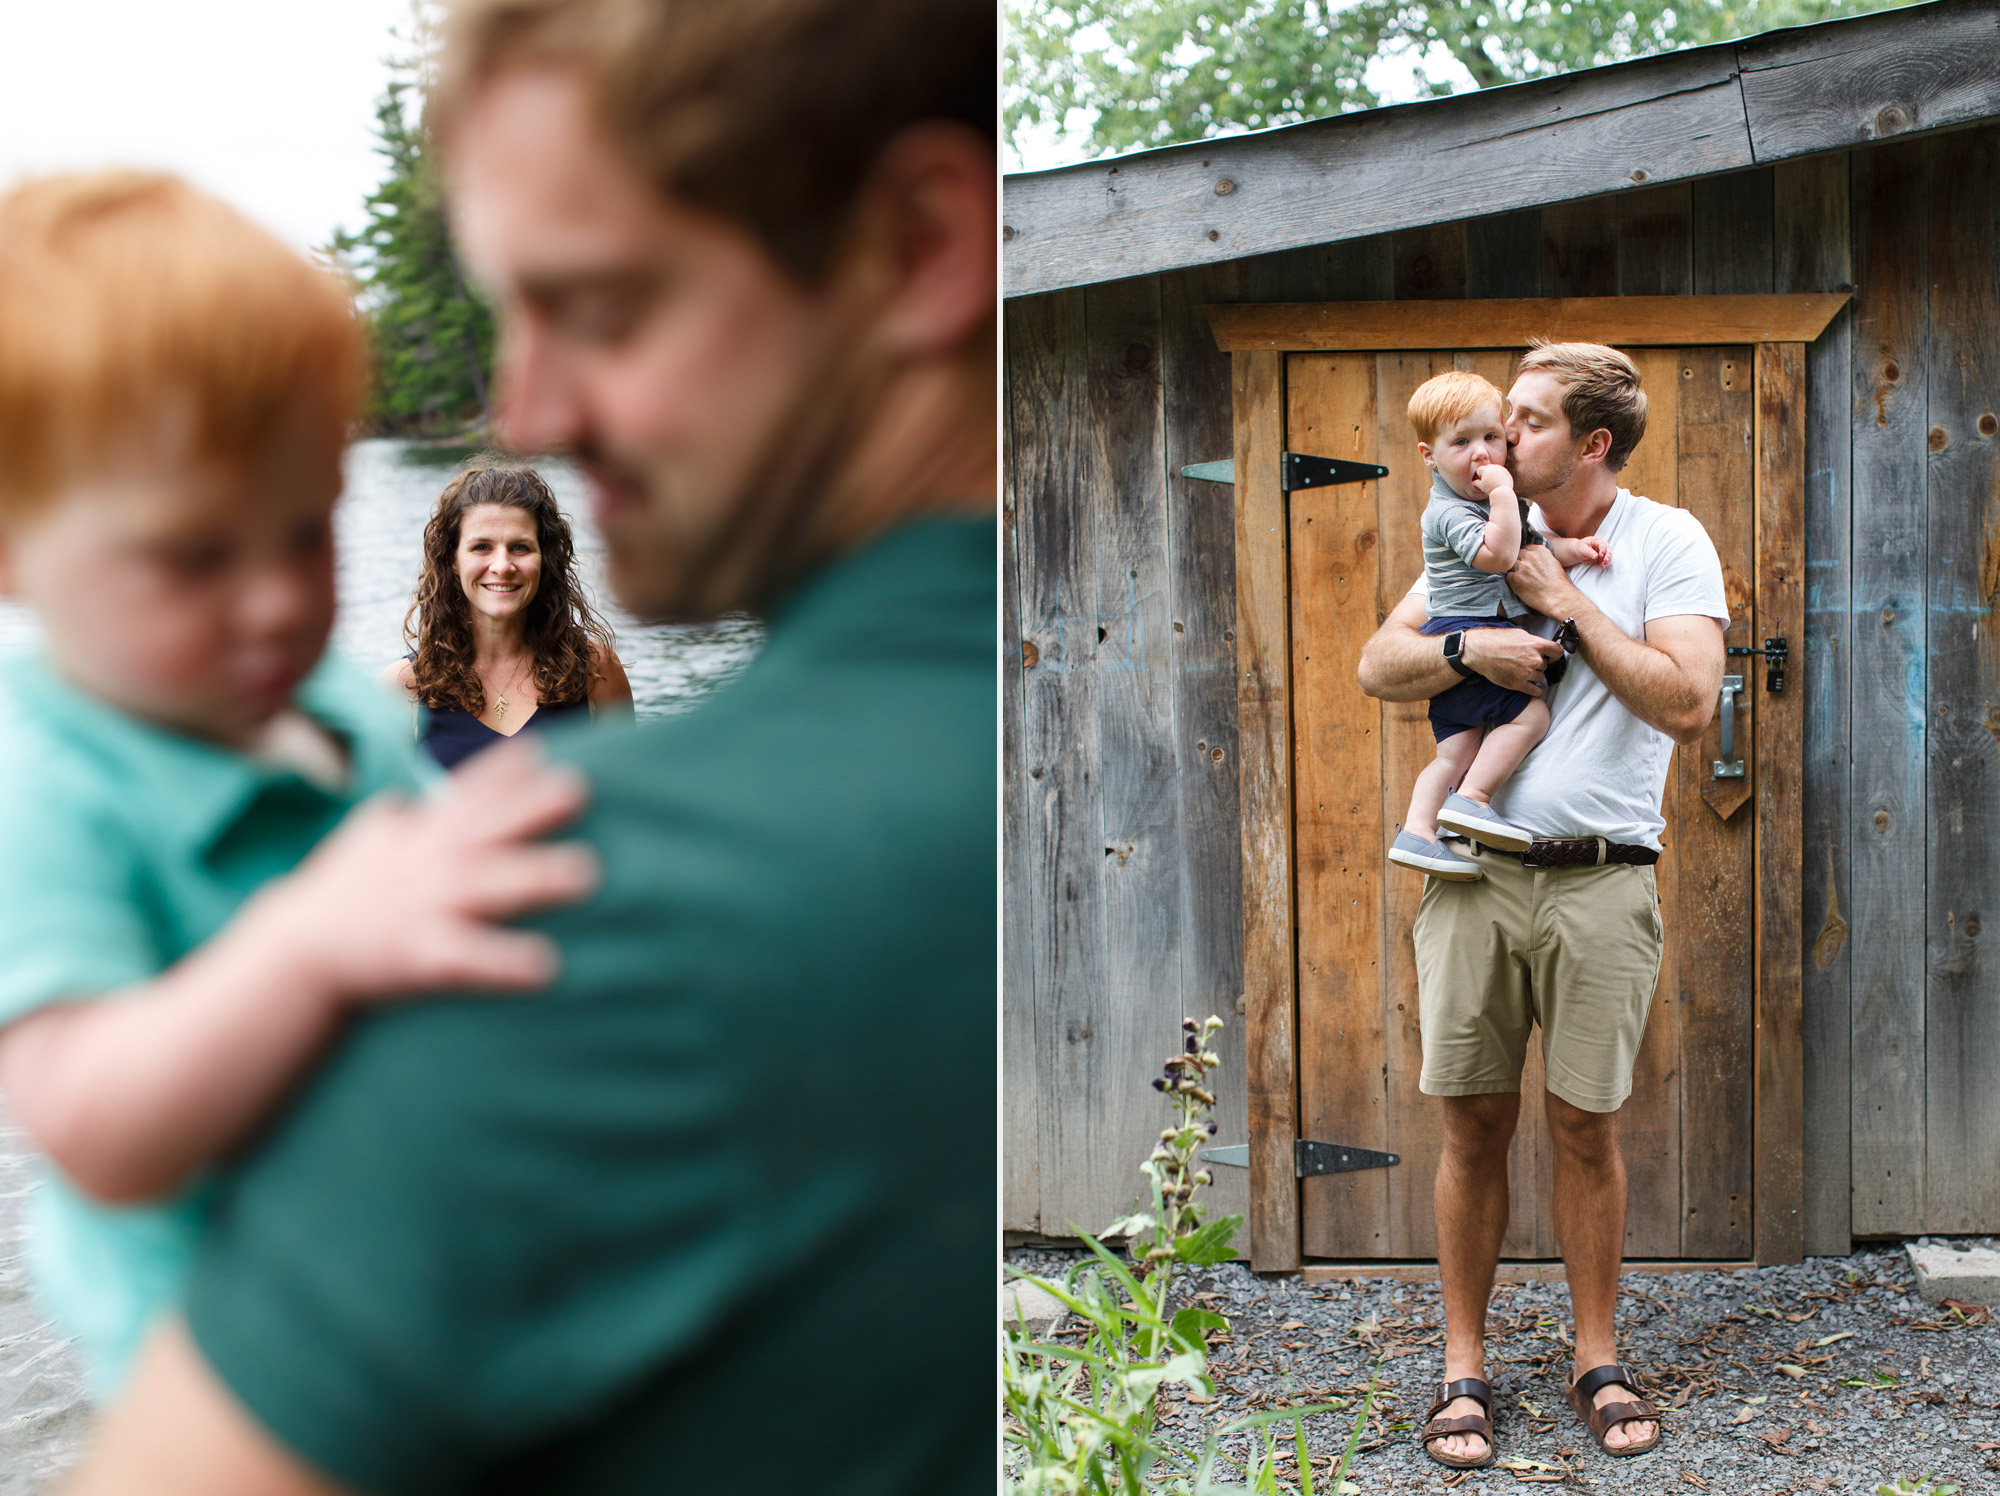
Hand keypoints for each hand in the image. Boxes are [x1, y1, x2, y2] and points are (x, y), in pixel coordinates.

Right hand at [240, 741, 599, 1004]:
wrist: (295, 951)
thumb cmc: (344, 894)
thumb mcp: (369, 843)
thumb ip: (398, 819)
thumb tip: (411, 799)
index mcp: (421, 836)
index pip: (466, 794)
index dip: (502, 770)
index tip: (541, 749)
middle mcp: (426, 862)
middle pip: (485, 828)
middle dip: (530, 806)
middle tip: (579, 788)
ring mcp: (422, 906)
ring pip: (485, 885)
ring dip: (534, 876)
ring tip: (587, 873)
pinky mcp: (417, 954)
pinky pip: (467, 958)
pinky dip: (503, 962)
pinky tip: (545, 967)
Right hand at [1458, 627, 1563, 694]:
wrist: (1479, 651)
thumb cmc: (1496, 640)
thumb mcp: (1518, 633)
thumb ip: (1532, 641)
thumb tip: (1540, 646)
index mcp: (1536, 645)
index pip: (1557, 651)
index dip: (1555, 654)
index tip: (1551, 656)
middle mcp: (1534, 660)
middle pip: (1546, 665)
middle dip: (1539, 664)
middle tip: (1527, 662)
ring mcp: (1527, 673)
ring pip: (1541, 677)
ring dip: (1535, 675)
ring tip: (1524, 672)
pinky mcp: (1518, 684)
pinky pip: (1535, 691)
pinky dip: (1535, 689)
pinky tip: (1530, 685)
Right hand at [1471, 462, 1513, 502]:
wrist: (1502, 491)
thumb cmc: (1490, 489)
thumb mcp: (1481, 486)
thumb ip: (1476, 483)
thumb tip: (1474, 482)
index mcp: (1485, 469)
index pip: (1479, 470)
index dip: (1479, 476)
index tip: (1482, 481)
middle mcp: (1493, 467)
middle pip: (1487, 468)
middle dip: (1486, 473)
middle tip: (1487, 481)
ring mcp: (1500, 468)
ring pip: (1494, 469)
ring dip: (1493, 474)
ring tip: (1493, 482)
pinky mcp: (1506, 472)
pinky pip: (1501, 472)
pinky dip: (1499, 476)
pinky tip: (1499, 482)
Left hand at [1506, 541, 1582, 615]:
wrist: (1557, 596)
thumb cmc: (1558, 583)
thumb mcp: (1553, 563)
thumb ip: (1540, 557)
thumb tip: (1533, 558)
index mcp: (1539, 550)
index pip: (1526, 548)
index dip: (1526, 556)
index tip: (1528, 562)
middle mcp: (1528, 556)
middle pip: (1517, 555)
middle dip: (1520, 562)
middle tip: (1525, 572)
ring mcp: (1520, 566)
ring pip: (1511, 565)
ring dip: (1515, 571)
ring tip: (1524, 580)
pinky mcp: (1514, 578)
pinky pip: (1508, 576)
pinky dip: (1512, 581)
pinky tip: (1521, 586)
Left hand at [1574, 536, 1610, 567]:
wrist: (1578, 553)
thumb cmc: (1580, 548)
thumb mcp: (1582, 549)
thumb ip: (1589, 552)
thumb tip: (1596, 556)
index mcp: (1596, 541)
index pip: (1602, 545)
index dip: (1602, 550)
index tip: (1600, 556)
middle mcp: (1601, 545)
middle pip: (1608, 549)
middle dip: (1608, 555)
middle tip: (1605, 561)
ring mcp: (1603, 551)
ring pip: (1608, 555)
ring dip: (1607, 561)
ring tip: (1604, 565)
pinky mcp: (1602, 557)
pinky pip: (1606, 561)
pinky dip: (1606, 564)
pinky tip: (1603, 566)